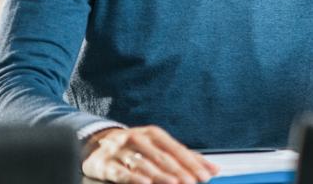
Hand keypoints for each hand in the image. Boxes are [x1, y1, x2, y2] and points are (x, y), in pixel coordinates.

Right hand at [82, 126, 219, 183]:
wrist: (98, 144)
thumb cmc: (137, 148)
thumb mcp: (159, 148)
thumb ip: (186, 159)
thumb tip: (215, 169)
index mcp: (154, 134)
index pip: (176, 149)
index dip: (191, 163)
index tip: (204, 176)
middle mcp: (138, 138)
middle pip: (162, 157)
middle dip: (179, 171)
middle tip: (191, 183)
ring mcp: (121, 150)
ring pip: (143, 164)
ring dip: (159, 175)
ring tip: (174, 183)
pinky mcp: (105, 163)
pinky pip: (121, 172)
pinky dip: (133, 178)